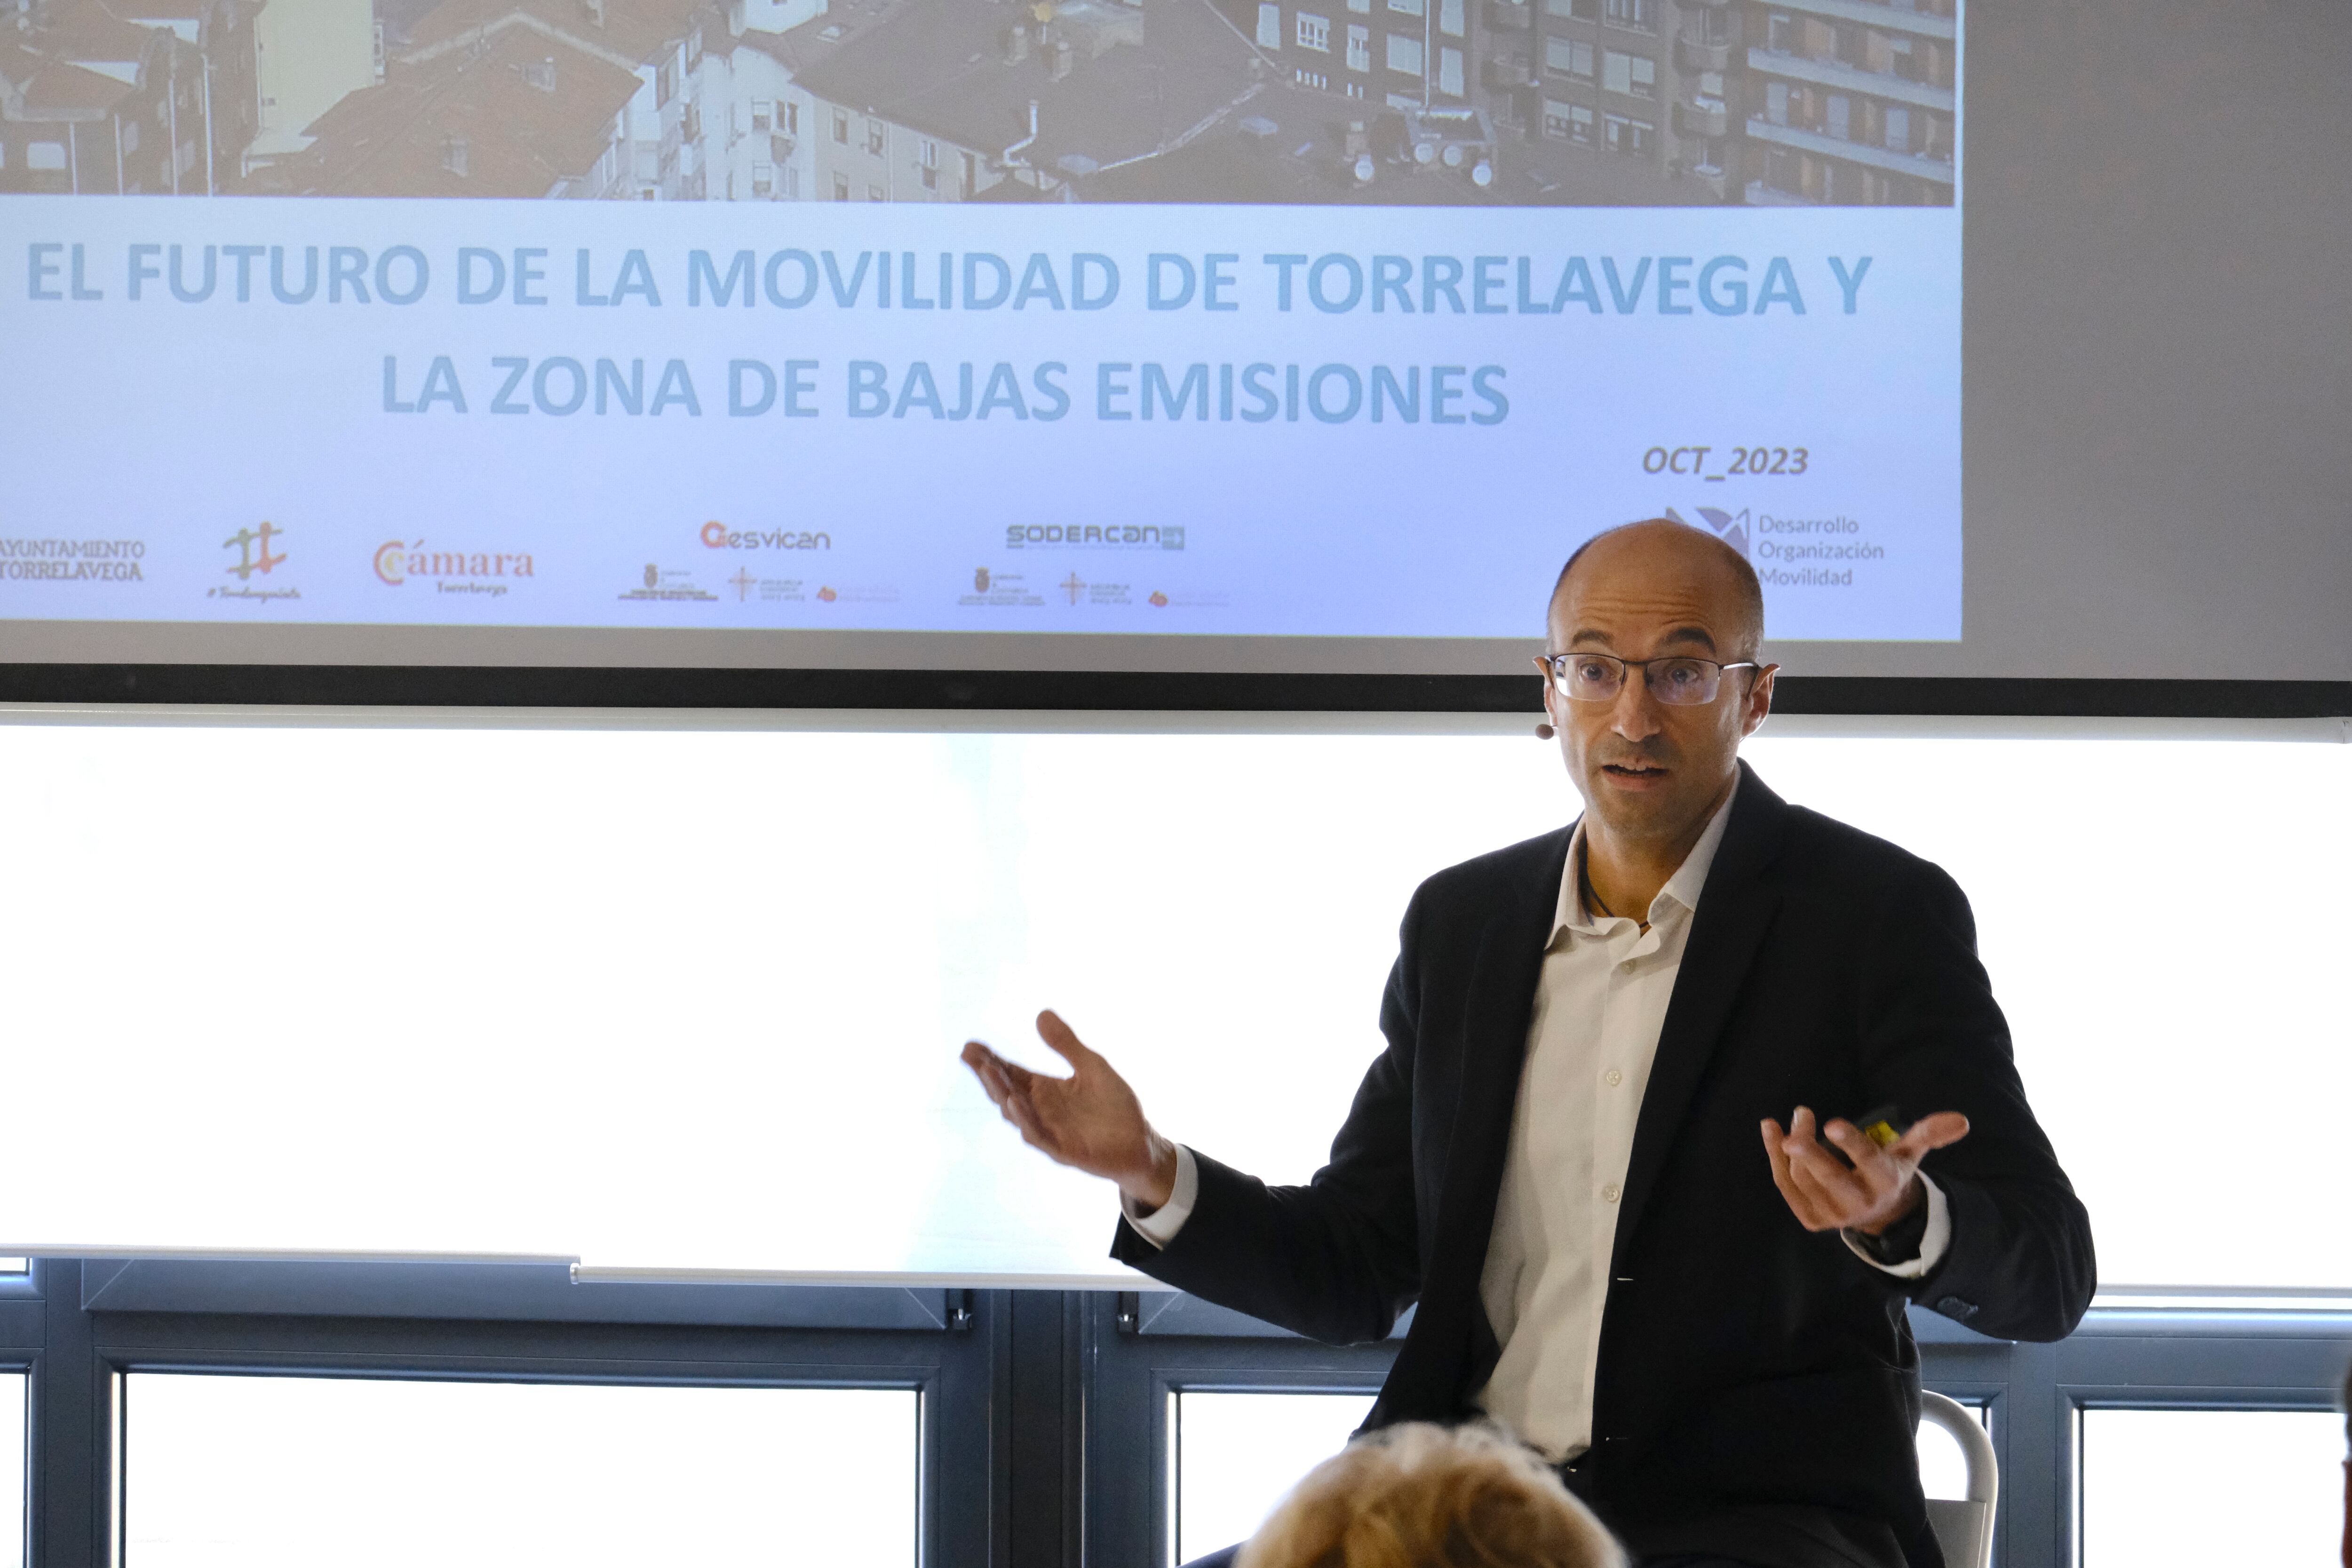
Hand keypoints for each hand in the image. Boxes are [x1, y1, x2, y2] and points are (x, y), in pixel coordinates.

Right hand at [961, 1010, 1179, 1210]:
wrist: (1142, 1142)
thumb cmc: (1115, 1105)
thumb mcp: (1091, 1065)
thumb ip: (1066, 1044)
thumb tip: (1041, 1013)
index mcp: (1044, 1090)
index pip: (1011, 1072)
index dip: (989, 1060)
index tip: (969, 1046)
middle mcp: (1040, 1110)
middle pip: (1006, 1090)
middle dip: (987, 1073)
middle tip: (970, 1055)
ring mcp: (1049, 1131)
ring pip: (1017, 1113)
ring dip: (1001, 1093)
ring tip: (989, 1071)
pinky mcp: (1062, 1149)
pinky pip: (1038, 1135)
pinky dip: (1025, 1119)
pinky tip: (1014, 1102)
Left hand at [1760, 1105, 1969, 1236]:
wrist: (1878, 1214)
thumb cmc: (1890, 1171)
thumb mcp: (1911, 1153)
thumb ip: (1930, 1134)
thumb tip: (1960, 1120)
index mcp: (1885, 1182)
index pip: (1869, 1163)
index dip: (1851, 1144)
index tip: (1833, 1123)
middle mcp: (1858, 1202)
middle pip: (1831, 1178)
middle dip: (1811, 1152)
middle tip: (1799, 1120)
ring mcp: (1832, 1214)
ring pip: (1804, 1178)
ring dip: (1793, 1144)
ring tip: (1800, 1116)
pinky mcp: (1811, 1218)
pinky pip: (1786, 1185)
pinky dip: (1774, 1158)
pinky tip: (1770, 1129)